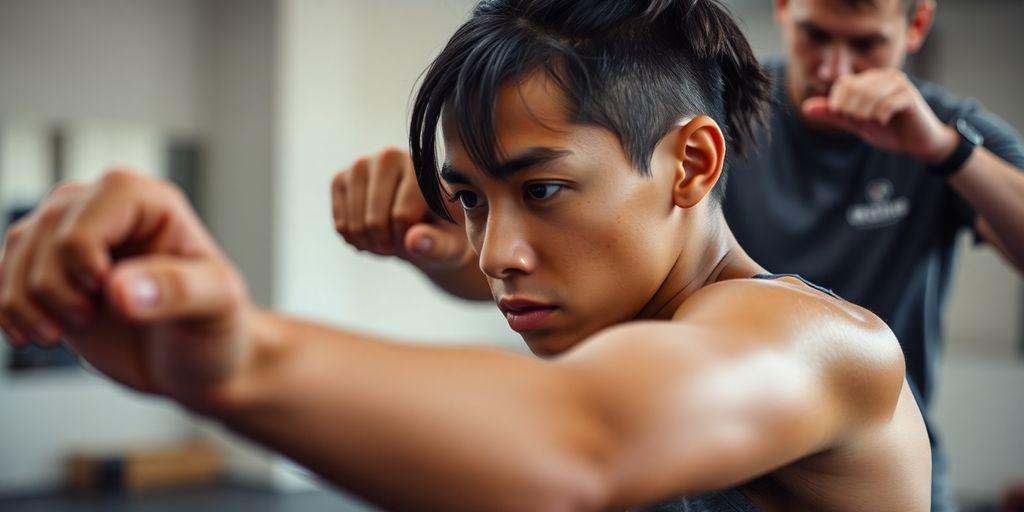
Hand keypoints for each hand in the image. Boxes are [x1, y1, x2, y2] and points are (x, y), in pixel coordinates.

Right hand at [0, 171, 250, 410]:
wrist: (195, 361)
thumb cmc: (215, 327)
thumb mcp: (216, 307)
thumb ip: (176, 291)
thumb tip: (118, 290)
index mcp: (150, 202)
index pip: (88, 210)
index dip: (81, 252)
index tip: (101, 291)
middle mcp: (106, 209)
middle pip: (44, 230)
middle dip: (54, 287)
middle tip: (87, 319)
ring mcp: (73, 237)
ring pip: (17, 251)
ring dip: (24, 302)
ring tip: (58, 333)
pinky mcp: (50, 270)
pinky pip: (4, 276)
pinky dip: (5, 309)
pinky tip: (30, 335)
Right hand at [331, 147, 473, 271]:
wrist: (420, 223)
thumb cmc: (442, 232)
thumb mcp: (451, 244)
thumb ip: (437, 244)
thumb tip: (413, 241)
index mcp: (421, 166)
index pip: (403, 215)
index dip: (408, 240)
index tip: (419, 240)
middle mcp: (389, 156)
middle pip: (375, 221)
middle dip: (387, 244)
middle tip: (400, 243)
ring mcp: (361, 165)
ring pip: (355, 224)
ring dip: (371, 244)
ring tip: (387, 239)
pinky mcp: (341, 179)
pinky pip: (341, 225)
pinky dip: (354, 240)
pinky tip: (371, 234)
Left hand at [802, 69, 957, 163]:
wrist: (920, 143)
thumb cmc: (889, 131)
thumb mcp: (856, 123)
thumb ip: (833, 114)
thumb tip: (805, 108)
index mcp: (870, 80)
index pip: (843, 83)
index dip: (838, 102)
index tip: (844, 117)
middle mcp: (885, 76)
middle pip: (854, 88)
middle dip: (851, 110)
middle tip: (860, 121)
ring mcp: (899, 83)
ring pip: (869, 95)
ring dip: (865, 114)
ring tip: (872, 122)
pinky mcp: (910, 95)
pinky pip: (886, 103)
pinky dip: (880, 116)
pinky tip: (884, 121)